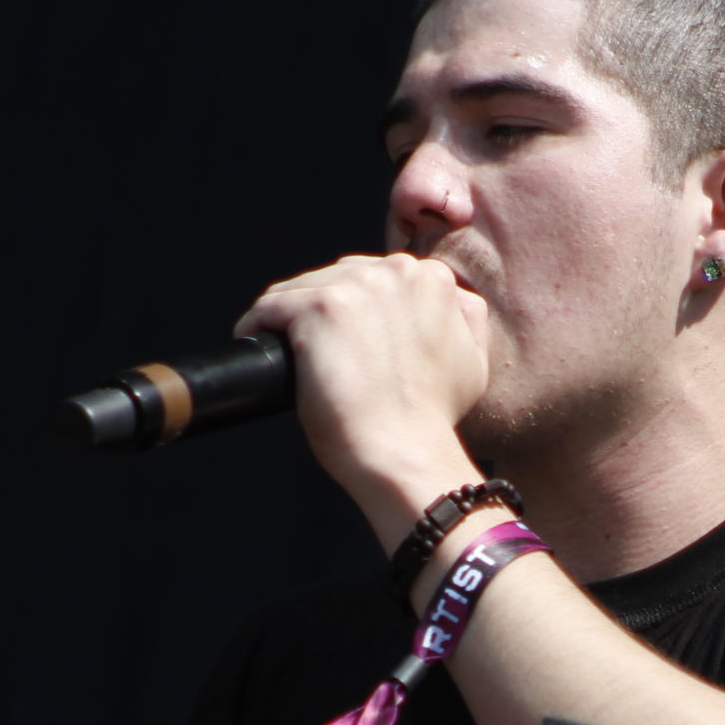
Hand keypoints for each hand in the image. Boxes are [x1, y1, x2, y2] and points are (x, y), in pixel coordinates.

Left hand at [234, 253, 489, 543]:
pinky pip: (272, 305)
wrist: (405, 453)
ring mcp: (357, 286)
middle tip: (310, 347)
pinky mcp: (319, 307)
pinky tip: (250, 339)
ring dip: (287, 315)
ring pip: (302, 288)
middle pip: (337, 276)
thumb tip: (450, 302)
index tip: (340, 336)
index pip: (374, 278)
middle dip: (321, 307)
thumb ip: (462, 320)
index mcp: (433, 280)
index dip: (354, 307)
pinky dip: (257, 323)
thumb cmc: (431, 421)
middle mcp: (398, 271)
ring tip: (278, 347)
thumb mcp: (473, 361)